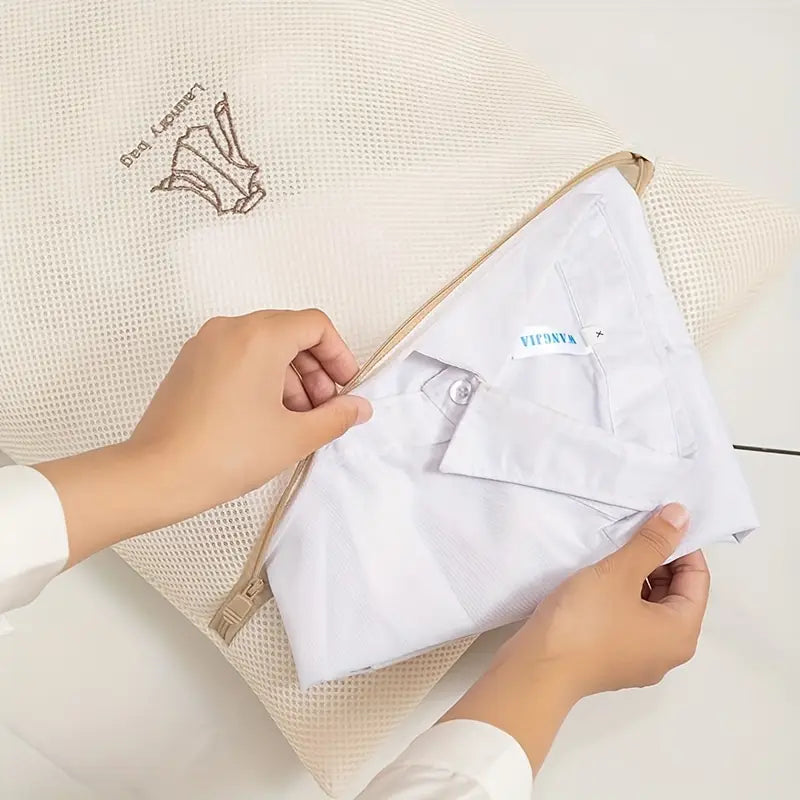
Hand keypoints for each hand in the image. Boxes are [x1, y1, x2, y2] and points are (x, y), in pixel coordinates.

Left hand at [37, 309, 371, 564]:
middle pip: (290, 332)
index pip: (315, 325)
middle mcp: (230, 328)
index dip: (339, 355)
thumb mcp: (294, 437)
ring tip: (298, 420)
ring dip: (290, 377)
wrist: (157, 475)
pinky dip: (261, 378)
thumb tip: (360, 408)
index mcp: (259, 335)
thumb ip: (336, 417)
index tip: (346, 389)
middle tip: (326, 410)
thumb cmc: (229, 453)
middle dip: (316, 370)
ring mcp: (205, 344)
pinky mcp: (189, 363)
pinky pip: (238, 357)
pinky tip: (267, 418)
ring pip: (263, 346)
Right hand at [443, 504, 709, 769]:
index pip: (698, 578)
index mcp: (681, 633)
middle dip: (657, 561)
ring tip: (610, 555)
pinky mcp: (613, 661)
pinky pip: (629, 621)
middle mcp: (668, 651)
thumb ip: (652, 542)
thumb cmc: (585, 621)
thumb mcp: (619, 572)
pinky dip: (621, 598)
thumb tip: (681, 515)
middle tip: (630, 534)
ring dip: (636, 578)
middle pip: (676, 594)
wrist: (538, 669)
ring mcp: (640, 660)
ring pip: (650, 607)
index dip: (680, 546)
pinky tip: (596, 581)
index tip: (655, 522)